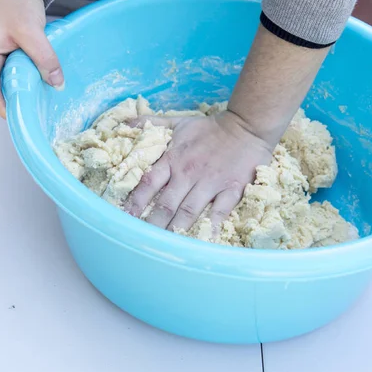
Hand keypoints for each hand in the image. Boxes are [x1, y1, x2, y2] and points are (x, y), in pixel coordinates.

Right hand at [0, 0, 63, 117]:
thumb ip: (43, 56)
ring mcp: (0, 59)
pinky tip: (46, 84)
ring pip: (13, 82)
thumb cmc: (16, 4)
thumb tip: (57, 83)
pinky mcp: (11, 57)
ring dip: (27, 90)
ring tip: (44, 101)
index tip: (22, 116)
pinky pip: (21, 73)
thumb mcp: (30, 31)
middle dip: (19, 100)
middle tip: (38, 112)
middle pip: (1, 89)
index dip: (5, 106)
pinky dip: (32, 79)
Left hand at [125, 111, 272, 230]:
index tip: (124, 217)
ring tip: (165, 249)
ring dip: (176, 230)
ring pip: (189, 211)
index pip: (148, 182)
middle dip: (152, 224)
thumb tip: (124, 123)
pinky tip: (203, 242)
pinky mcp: (231, 189)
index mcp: (173, 158)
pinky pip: (219, 212)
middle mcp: (188, 173)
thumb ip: (152, 124)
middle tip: (141, 241)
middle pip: (166, 204)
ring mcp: (210, 182)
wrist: (247, 126)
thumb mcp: (178, 122)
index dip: (135, 201)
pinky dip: (211, 227)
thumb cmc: (210, 128)